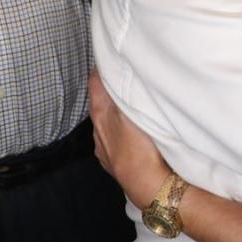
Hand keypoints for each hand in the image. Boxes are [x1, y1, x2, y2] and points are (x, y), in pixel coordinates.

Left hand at [88, 70, 172, 209]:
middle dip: (108, 90)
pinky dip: (117, 132)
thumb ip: (125, 90)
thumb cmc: (141, 146)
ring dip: (112, 112)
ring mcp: (102, 147)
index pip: (95, 83)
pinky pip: (111, 139)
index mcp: (100, 113)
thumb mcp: (134, 110)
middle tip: (122, 77)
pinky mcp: (111, 161)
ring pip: (105, 122)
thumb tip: (118, 70)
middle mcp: (96, 129)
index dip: (101, 69)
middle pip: (99, 102)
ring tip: (127, 105)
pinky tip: (127, 134)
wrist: (146, 184)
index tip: (109, 57)